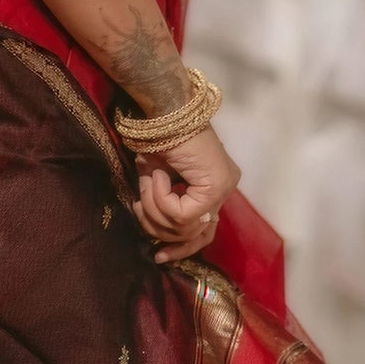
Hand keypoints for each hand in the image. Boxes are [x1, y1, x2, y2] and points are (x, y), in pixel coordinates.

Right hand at [131, 126, 239, 264]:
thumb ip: (162, 207)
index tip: (158, 254)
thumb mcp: (156, 180)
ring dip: (154, 208)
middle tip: (139, 209)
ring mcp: (223, 188)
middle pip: (196, 237)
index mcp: (213, 187)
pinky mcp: (214, 186)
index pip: (204, 234)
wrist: (162, 109)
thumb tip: (155, 233)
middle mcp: (224, 190)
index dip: (179, 247)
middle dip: (161, 229)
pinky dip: (160, 198)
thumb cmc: (156, 136)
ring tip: (146, 183)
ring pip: (184, 227)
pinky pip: (182, 213)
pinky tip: (156, 176)